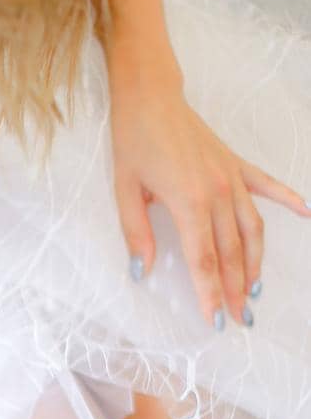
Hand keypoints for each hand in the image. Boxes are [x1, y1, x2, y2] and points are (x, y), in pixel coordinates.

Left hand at [109, 66, 310, 327]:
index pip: (203, 260)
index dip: (210, 294)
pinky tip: (306, 212)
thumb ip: (136, 233)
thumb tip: (142, 270)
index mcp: (189, 202)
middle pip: (232, 253)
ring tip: (255, 290)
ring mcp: (231, 177)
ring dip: (256, 262)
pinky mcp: (236, 164)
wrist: (149, 96)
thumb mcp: (125, 191)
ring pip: (252, 229)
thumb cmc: (134, 141)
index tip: (215, 321)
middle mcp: (217, 192)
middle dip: (235, 289)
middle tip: (240, 319)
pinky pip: (267, 186)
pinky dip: (288, 199)